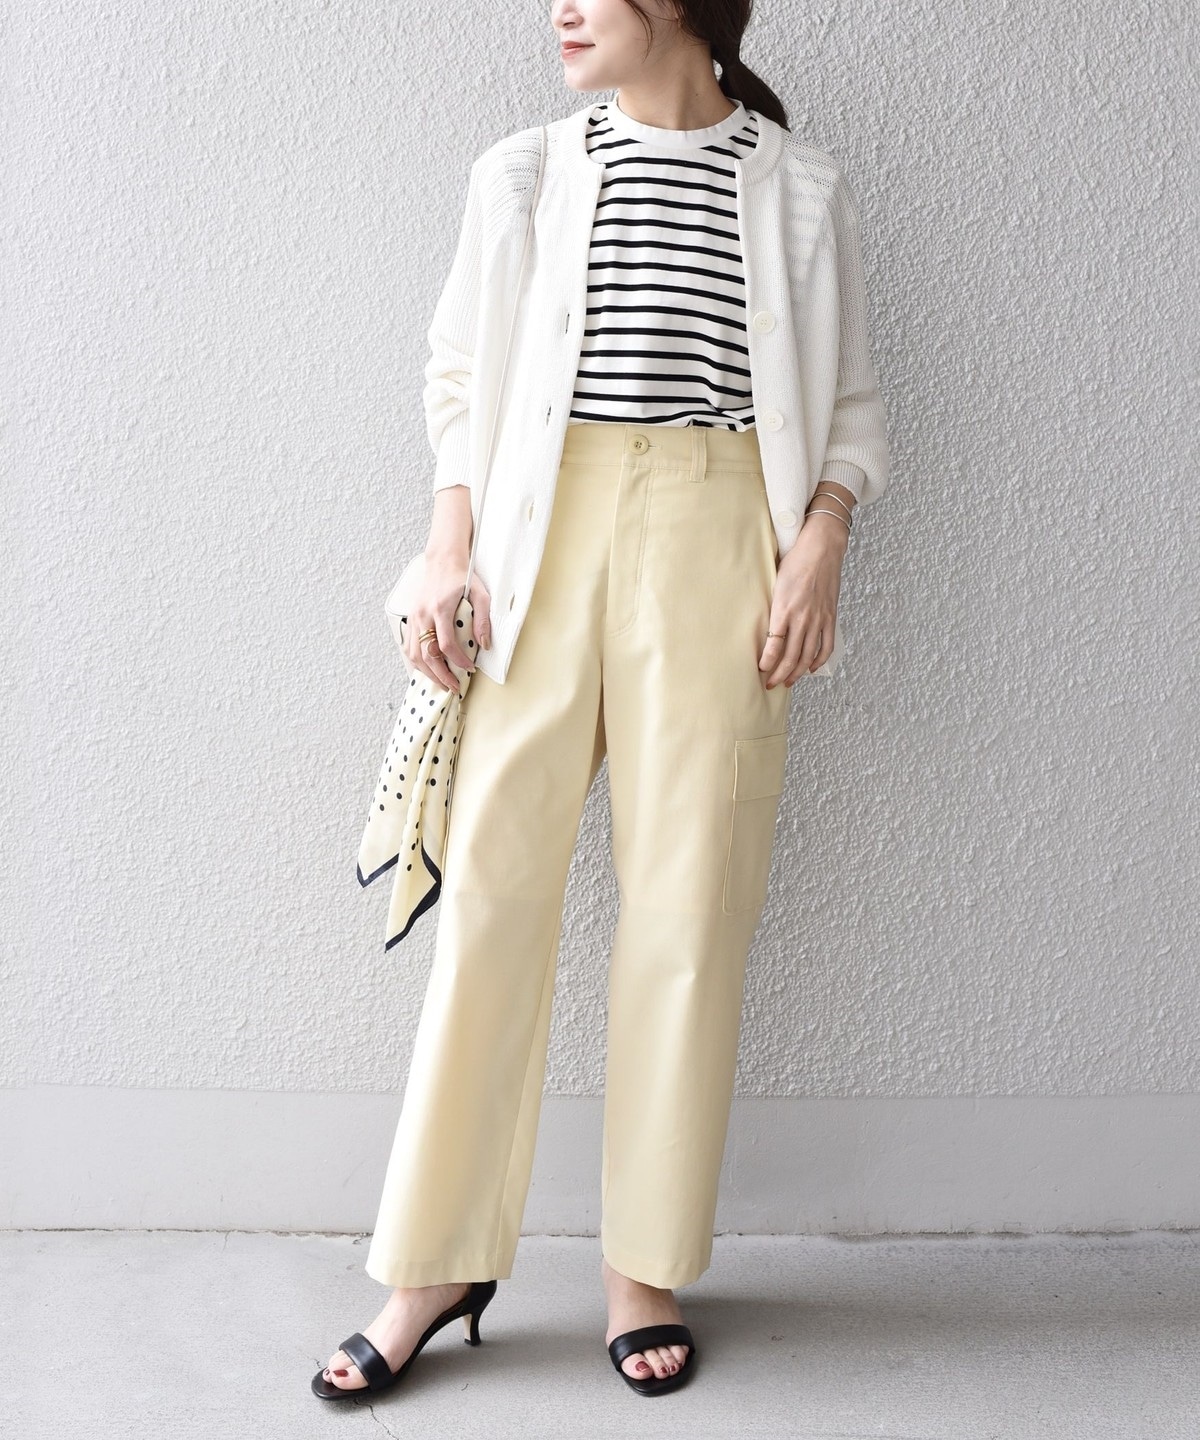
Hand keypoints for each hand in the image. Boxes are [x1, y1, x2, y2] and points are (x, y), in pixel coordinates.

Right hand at [405, 546, 491, 694]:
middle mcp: (423, 615)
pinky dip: (417, 662)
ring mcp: (414, 617)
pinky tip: (428, 670)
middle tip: (454, 687)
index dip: (457, 661)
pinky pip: (408, 646)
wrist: (442, 561)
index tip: (469, 669)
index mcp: (440, 609)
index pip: (445, 645)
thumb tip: (484, 646)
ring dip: (427, 673)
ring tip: (441, 683)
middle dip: (440, 675)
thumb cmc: (463, 577)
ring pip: (414, 654)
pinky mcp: (410, 618)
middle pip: (426, 655)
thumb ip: (483, 620)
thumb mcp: (481, 594)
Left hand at [757, 512, 847, 687]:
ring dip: (797, 672)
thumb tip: (761, 624)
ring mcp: (818, 619)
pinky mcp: (830, 617)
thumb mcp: (775, 583)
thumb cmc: (795, 561)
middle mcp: (802, 617)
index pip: (774, 645)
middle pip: (790, 656)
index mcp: (784, 609)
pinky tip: (810, 668)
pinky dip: (819, 660)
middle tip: (771, 684)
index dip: (767, 663)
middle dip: (779, 674)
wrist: (822, 547)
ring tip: (788, 682)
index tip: (760, 670)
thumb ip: (771, 606)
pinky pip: (826, 646)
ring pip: (807, 656)